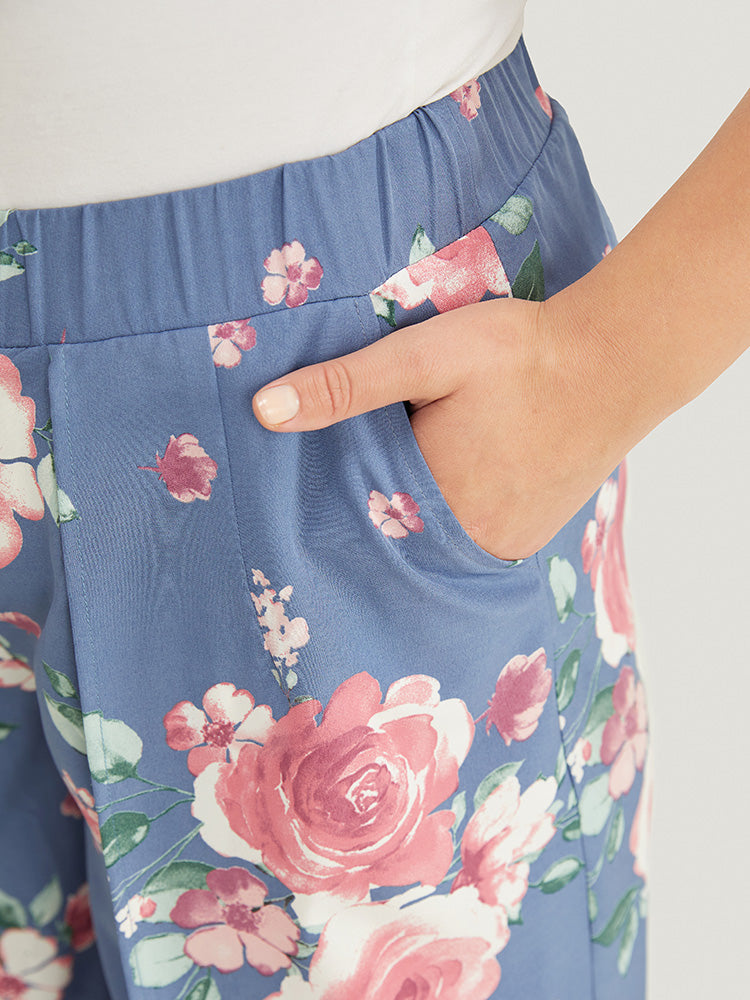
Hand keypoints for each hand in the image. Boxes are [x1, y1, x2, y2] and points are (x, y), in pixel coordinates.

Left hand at [250, 295, 629, 561]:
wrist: (616, 361)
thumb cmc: (521, 354)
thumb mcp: (424, 356)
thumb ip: (346, 386)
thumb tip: (264, 411)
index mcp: (432, 502)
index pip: (355, 519)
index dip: (329, 498)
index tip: (308, 484)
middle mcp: (468, 539)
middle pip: (396, 534)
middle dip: (370, 508)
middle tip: (357, 474)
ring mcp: (505, 543)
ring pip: (433, 541)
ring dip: (411, 516)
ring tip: (400, 477)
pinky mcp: (529, 535)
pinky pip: (469, 540)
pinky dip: (449, 519)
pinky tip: (446, 485)